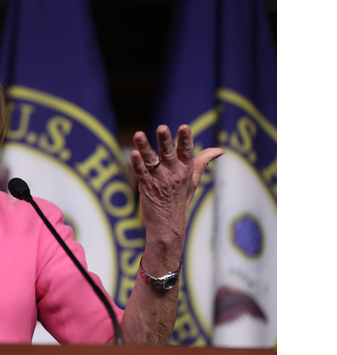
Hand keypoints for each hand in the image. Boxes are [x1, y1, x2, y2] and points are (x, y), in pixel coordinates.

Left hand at [130, 125, 223, 270]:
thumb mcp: (194, 180)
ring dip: (144, 148)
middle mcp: (174, 174)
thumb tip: (221, 150)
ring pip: (151, 161)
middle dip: (165, 140)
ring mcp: (160, 181)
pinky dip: (137, 164)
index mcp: (186, 170)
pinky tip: (133, 154)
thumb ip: (203, 162)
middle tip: (162, 127)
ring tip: (138, 134)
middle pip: (169, 154)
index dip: (185, 139)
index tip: (184, 127)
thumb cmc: (180, 200)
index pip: (187, 152)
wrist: (168, 227)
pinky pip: (141, 174)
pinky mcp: (147, 188)